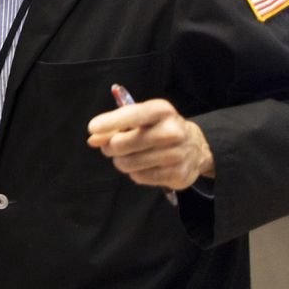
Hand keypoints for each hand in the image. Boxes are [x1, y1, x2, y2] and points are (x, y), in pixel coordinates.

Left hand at [87, 98, 214, 190]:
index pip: (132, 115)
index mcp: (161, 111)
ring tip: (132, 155)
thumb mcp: (140, 119)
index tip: (93, 128)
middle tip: (114, 146)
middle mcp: (172, 131)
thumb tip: (94, 138)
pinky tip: (146, 165)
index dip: (110, 122)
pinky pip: (139, 177)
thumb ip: (114, 126)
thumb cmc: (159, 128)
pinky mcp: (178, 174)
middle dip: (110, 147)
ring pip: (127, 163)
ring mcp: (177, 154)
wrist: (195, 146)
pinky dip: (136, 173)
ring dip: (122, 161)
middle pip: (121, 144)